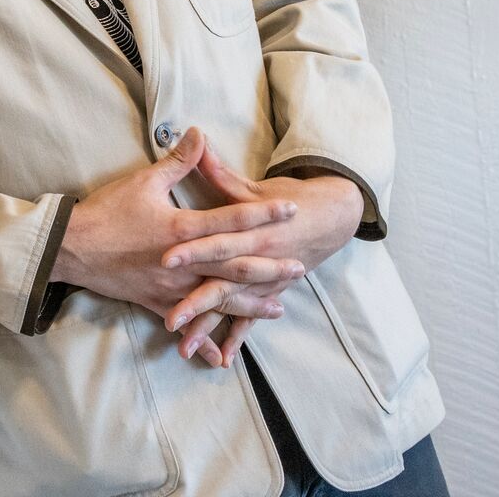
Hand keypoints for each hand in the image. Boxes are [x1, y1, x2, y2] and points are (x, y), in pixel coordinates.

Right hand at [53, 129, 303, 327]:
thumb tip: (199, 133)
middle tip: (300, 267)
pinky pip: (187, 324)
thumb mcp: (142, 181)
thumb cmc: (106, 211)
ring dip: (251, 305)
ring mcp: (171, 287)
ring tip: (278, 307)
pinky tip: (223, 356)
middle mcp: (184, 263)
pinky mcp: (157, 303)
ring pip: (219, 300)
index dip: (264, 213)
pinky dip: (205, 340)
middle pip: (236, 266)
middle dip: (270, 267)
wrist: (71, 247)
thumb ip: (177, 160)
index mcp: (182, 228)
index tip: (292, 210)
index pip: (232, 220)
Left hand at [160, 143, 364, 365]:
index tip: (165, 259)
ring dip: (210, 327)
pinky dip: (236, 337)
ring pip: (233, 308)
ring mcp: (266, 281)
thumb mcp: (255, 186)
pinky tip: (219, 359)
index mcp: (254, 232)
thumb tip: (195, 140)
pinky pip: (250, 319)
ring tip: (183, 346)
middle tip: (170, 318)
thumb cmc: (289, 198)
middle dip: (196, 301)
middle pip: (223, 283)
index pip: (217, 241)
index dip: (193, 250)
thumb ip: (221, 173)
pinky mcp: (270, 292)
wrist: (333, 217)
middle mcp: (260, 261)